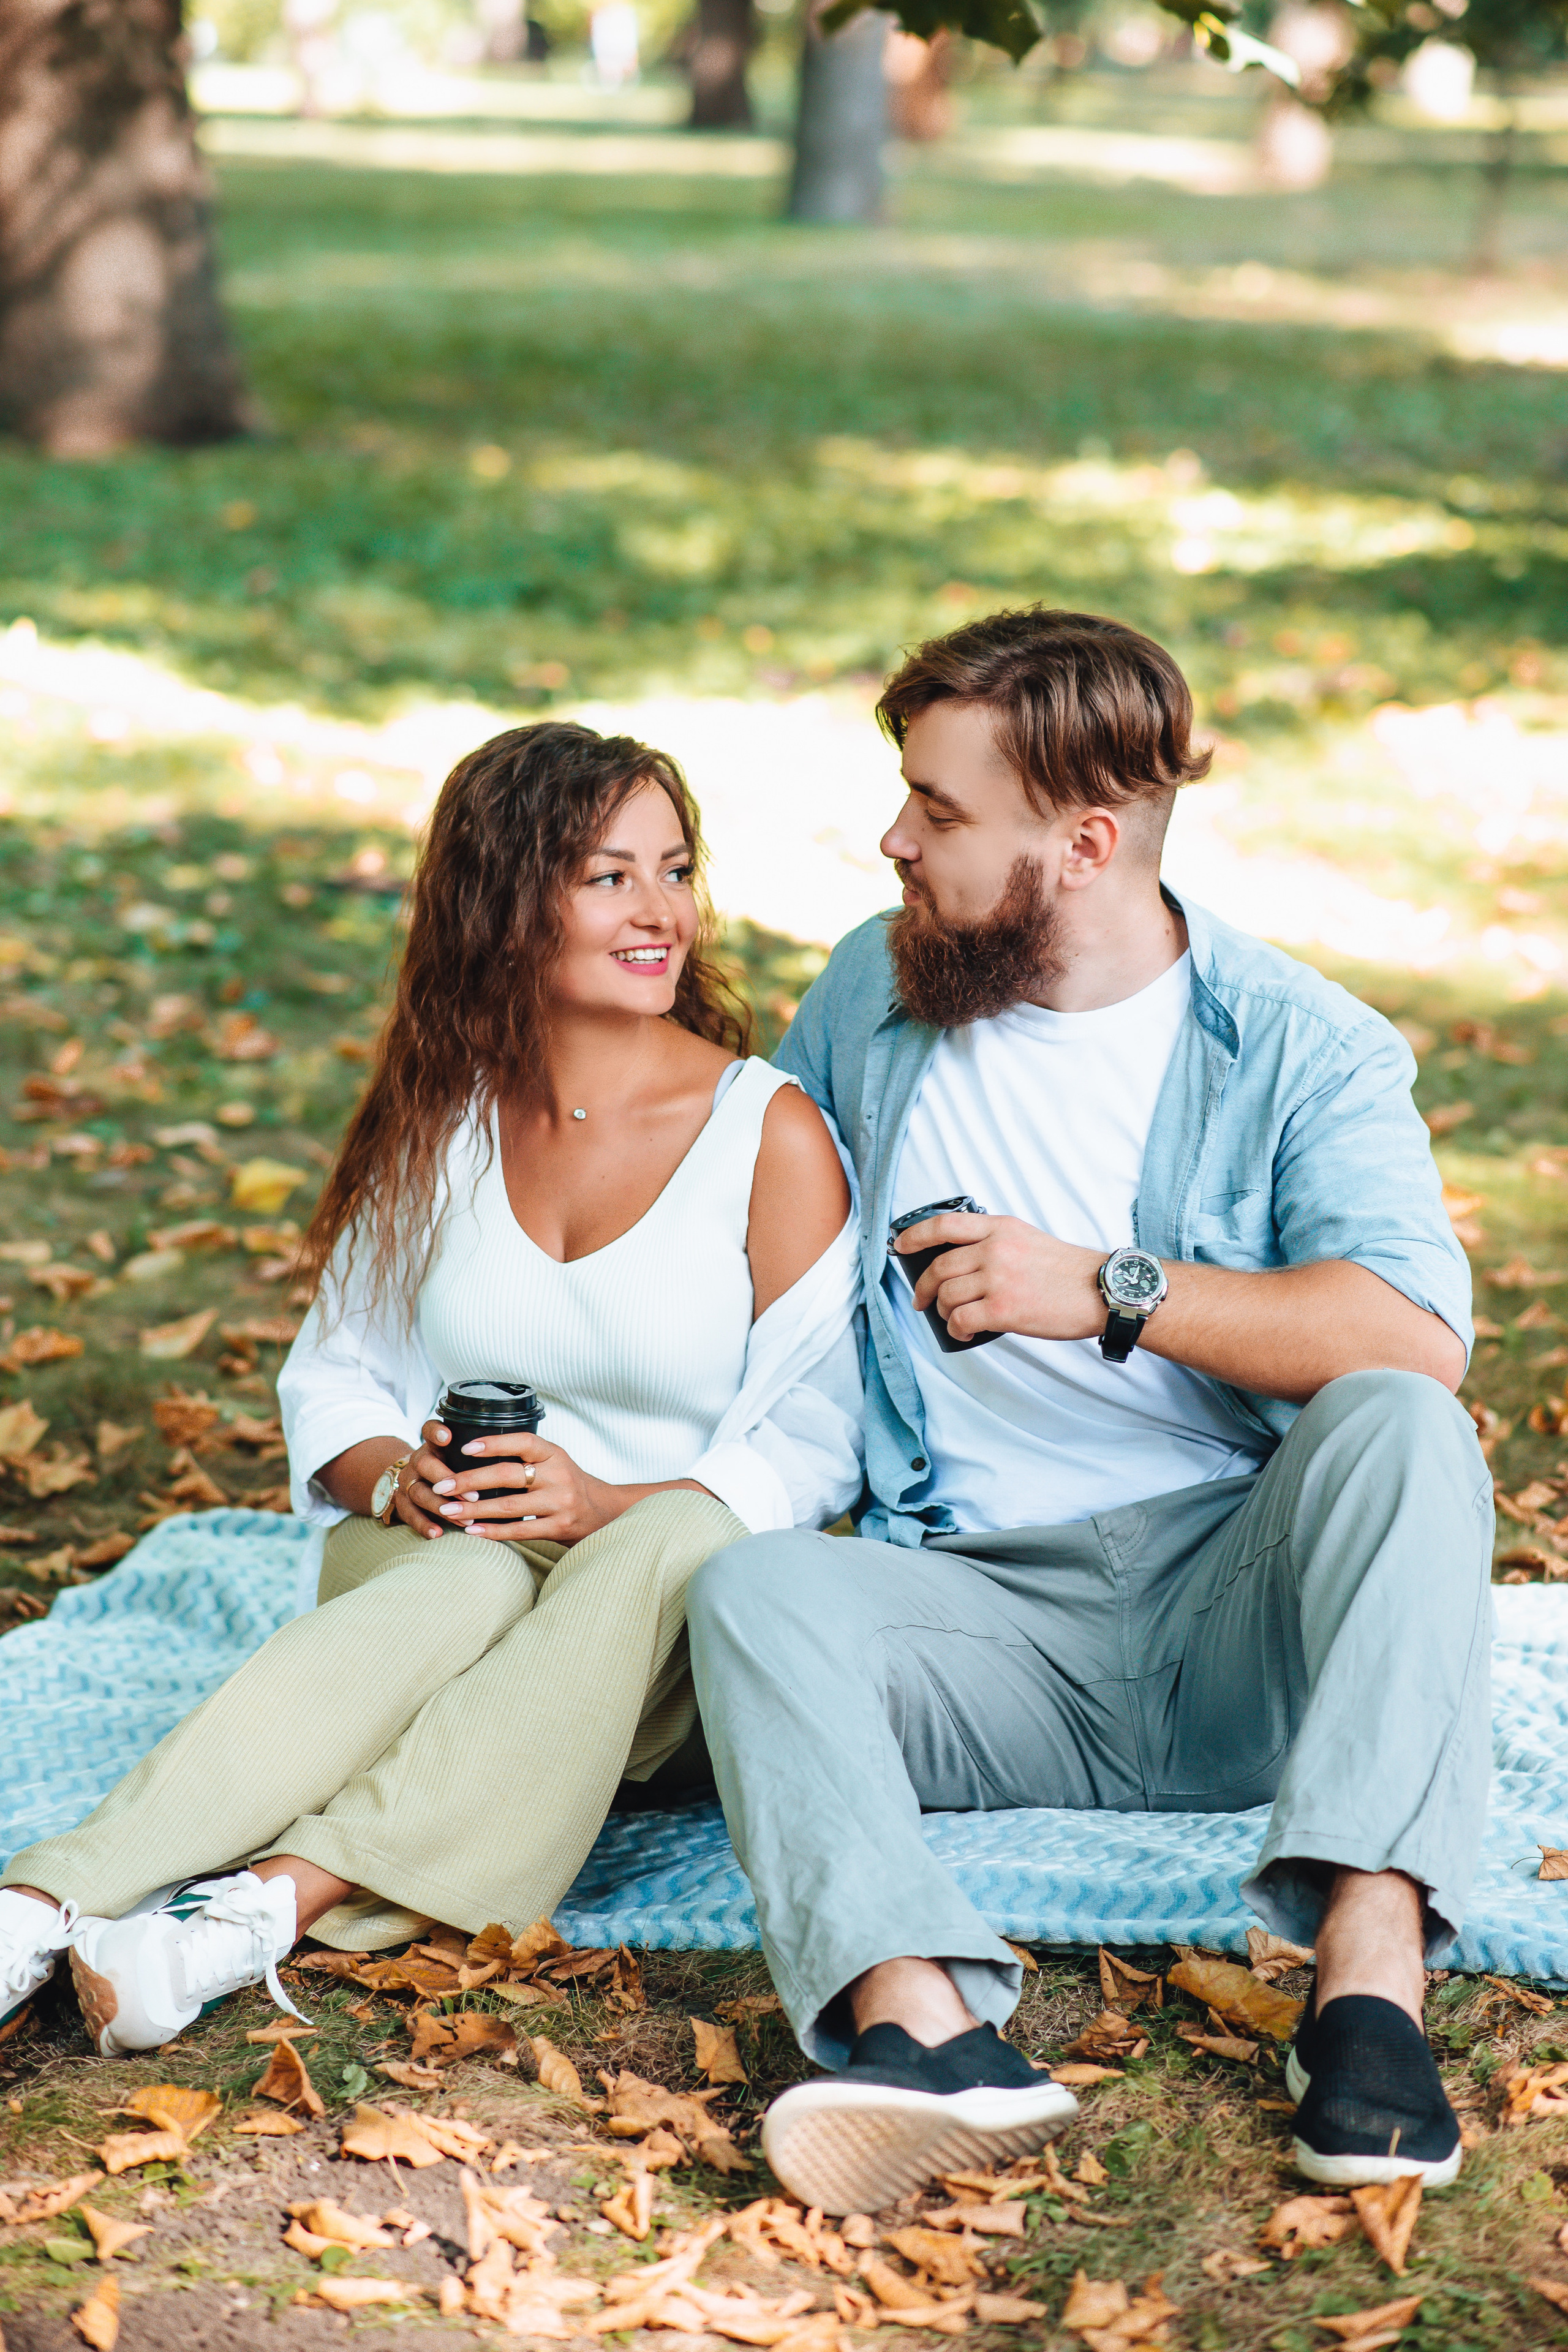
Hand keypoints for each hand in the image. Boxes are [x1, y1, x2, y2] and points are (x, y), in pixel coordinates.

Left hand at [418, 1419, 623, 1545]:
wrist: (605, 1513)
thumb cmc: (569, 1484)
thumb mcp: (555, 1462)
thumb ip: (526, 1458)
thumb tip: (474, 1456)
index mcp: (555, 1454)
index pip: (523, 1442)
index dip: (494, 1443)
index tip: (465, 1448)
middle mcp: (559, 1476)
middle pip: (509, 1475)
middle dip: (470, 1481)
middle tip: (442, 1486)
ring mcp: (560, 1503)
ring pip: (510, 1506)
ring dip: (474, 1510)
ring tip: (448, 1511)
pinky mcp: (559, 1527)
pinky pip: (520, 1530)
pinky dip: (493, 1531)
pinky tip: (472, 1531)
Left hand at [896, 1212, 1107, 1344]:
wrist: (1100, 1291)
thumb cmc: (1067, 1271)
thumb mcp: (1028, 1239)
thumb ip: (996, 1242)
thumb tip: (963, 1262)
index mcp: (1001, 1228)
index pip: (946, 1225)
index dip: (916, 1235)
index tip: (900, 1245)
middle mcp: (995, 1249)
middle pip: (940, 1267)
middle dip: (923, 1287)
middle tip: (921, 1300)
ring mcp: (998, 1279)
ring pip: (946, 1296)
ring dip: (942, 1312)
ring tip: (953, 1320)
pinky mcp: (1003, 1309)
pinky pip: (960, 1320)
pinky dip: (956, 1330)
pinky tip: (965, 1333)